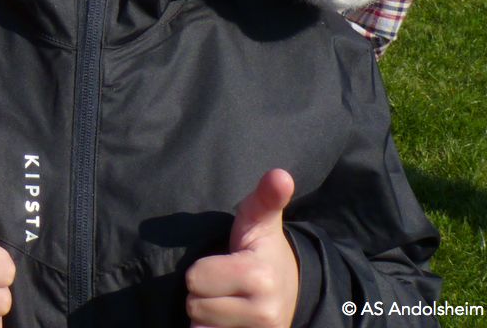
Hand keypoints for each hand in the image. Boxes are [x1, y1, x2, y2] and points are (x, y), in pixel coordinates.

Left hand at [186, 169, 298, 327]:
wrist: (291, 290)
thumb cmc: (263, 249)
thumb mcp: (261, 220)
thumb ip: (266, 197)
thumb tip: (280, 175)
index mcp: (259, 277)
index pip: (196, 278)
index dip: (202, 269)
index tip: (223, 264)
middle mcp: (264, 312)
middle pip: (195, 305)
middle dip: (203, 293)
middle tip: (224, 283)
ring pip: (199, 327)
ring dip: (206, 315)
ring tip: (227, 301)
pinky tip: (227, 319)